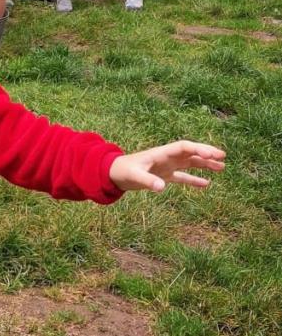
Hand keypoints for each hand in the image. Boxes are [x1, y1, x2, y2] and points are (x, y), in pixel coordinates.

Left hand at [109, 142, 225, 193]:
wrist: (112, 174)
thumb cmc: (123, 171)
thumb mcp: (134, 176)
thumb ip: (147, 180)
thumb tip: (161, 187)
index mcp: (161, 153)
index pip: (184, 147)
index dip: (198, 149)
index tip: (211, 154)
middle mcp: (167, 157)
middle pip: (191, 152)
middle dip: (206, 153)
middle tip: (222, 156)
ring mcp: (167, 166)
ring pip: (190, 163)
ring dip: (205, 164)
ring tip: (221, 167)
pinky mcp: (164, 175)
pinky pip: (182, 176)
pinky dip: (194, 180)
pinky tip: (206, 184)